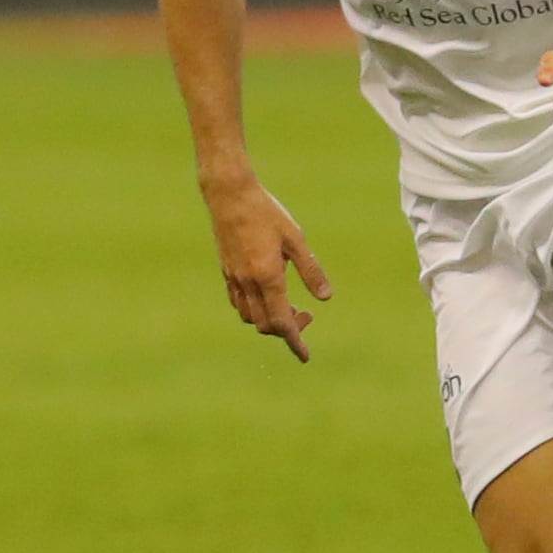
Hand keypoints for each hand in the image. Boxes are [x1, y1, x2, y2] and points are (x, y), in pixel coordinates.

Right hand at [203, 175, 331, 363]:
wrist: (229, 196)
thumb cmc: (266, 213)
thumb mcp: (296, 239)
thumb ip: (311, 270)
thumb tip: (326, 298)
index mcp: (268, 277)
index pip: (282, 322)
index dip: (295, 342)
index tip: (305, 356)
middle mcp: (248, 283)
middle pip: (265, 325)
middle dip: (287, 329)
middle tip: (307, 313)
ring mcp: (234, 278)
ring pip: (249, 317)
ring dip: (269, 319)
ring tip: (288, 303)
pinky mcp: (226, 271)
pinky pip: (238, 302)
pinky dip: (253, 309)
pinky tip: (266, 296)